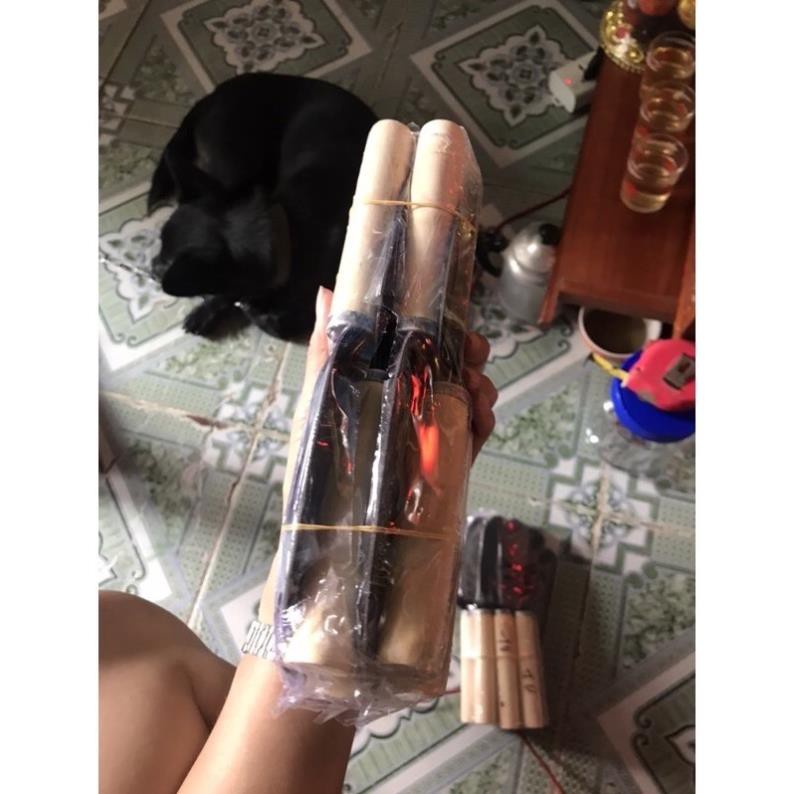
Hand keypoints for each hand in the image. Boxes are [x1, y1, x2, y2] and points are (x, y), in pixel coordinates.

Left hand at [285, 288, 496, 482]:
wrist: (338, 533)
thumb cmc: (317, 465)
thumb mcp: (317, 402)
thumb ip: (324, 352)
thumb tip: (325, 293)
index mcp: (380, 386)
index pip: (415, 349)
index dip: (439, 330)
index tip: (454, 320)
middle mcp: (408, 405)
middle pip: (448, 370)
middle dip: (468, 354)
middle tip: (475, 351)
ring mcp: (429, 433)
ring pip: (466, 398)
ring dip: (480, 385)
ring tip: (477, 386)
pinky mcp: (445, 464)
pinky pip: (473, 435)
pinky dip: (484, 420)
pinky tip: (482, 414)